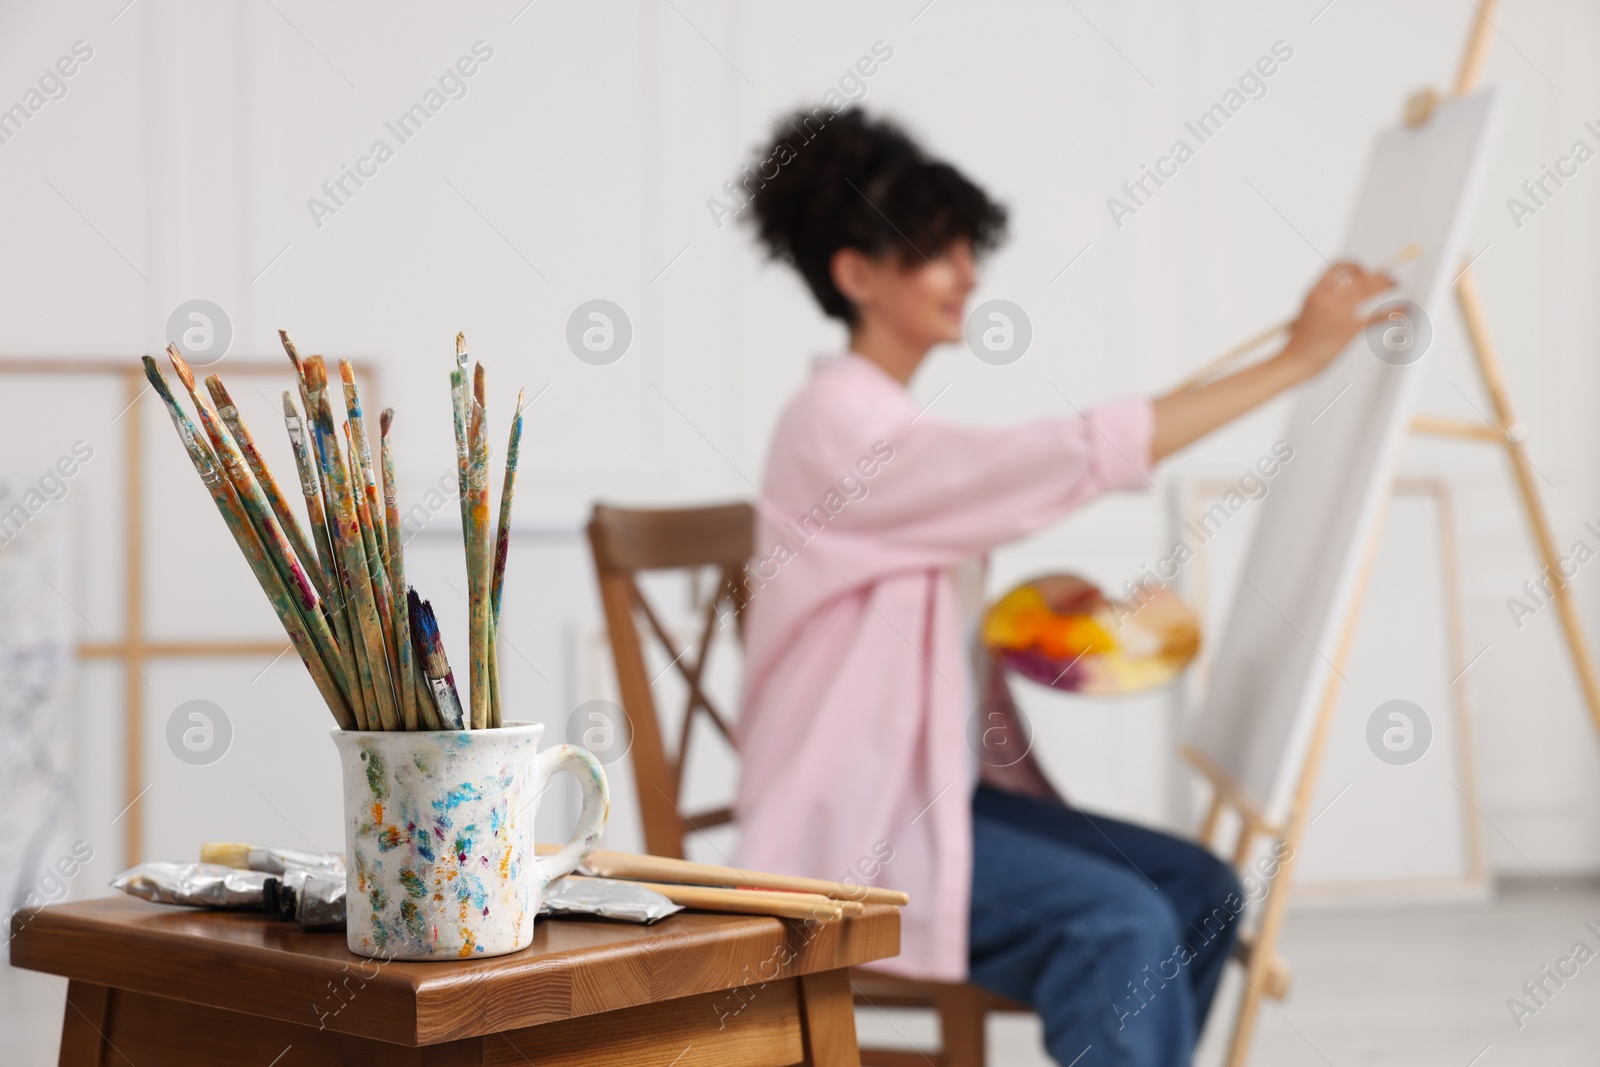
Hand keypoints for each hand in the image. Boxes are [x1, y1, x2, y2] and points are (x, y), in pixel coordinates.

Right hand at [1278, 262, 1394, 379]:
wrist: (1297, 360)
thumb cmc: (1304, 339)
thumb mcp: (1309, 311)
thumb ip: (1327, 298)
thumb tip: (1356, 287)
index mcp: (1314, 292)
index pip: (1338, 267)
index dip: (1355, 265)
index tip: (1365, 270)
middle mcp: (1326, 299)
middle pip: (1359, 277)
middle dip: (1378, 275)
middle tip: (1389, 277)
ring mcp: (1337, 314)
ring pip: (1368, 290)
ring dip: (1385, 284)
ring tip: (1395, 284)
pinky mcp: (1348, 330)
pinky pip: (1376, 316)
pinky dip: (1393, 311)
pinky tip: (1404, 308)